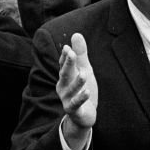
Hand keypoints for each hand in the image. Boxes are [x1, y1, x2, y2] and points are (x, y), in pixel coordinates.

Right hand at [57, 34, 97, 149]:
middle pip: (65, 74)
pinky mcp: (73, 110)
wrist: (84, 115)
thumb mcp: (84, 69)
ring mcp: (67, 99)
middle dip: (67, 64)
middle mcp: (63, 87)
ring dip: (77, 82)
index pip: (64, 64)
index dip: (65, 57)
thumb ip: (81, 54)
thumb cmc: (83, 89)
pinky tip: (87, 92)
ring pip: (71, 89)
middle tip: (70, 53)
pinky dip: (80, 98)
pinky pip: (76, 104)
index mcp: (65, 76)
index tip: (67, 47)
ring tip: (84, 74)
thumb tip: (76, 34)